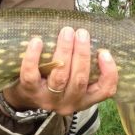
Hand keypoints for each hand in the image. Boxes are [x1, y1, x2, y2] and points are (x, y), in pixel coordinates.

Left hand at [2, 27, 117, 116]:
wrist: (25, 96)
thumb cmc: (56, 79)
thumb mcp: (74, 79)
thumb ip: (84, 65)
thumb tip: (92, 35)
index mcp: (85, 99)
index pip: (105, 91)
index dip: (108, 73)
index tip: (105, 52)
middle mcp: (69, 103)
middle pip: (79, 79)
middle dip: (82, 53)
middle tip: (81, 32)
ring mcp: (48, 99)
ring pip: (59, 76)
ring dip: (64, 51)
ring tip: (66, 32)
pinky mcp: (29, 92)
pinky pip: (31, 75)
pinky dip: (33, 57)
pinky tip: (37, 41)